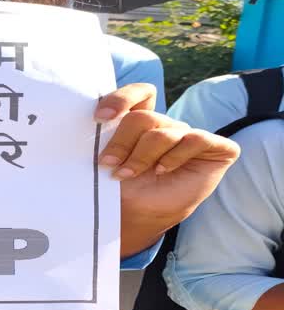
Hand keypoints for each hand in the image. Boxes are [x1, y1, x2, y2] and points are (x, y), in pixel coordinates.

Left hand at [96, 84, 240, 257]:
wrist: (139, 216)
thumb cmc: (123, 188)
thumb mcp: (109, 159)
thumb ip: (105, 137)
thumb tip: (94, 116)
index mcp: (142, 120)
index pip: (140, 93)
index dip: (122, 98)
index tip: (100, 117)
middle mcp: (167, 125)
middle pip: (144, 117)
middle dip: (122, 142)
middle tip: (107, 163)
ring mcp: (190, 136)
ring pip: (164, 133)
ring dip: (141, 156)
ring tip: (126, 174)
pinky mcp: (216, 148)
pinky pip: (195, 139)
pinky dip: (174, 156)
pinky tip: (162, 170)